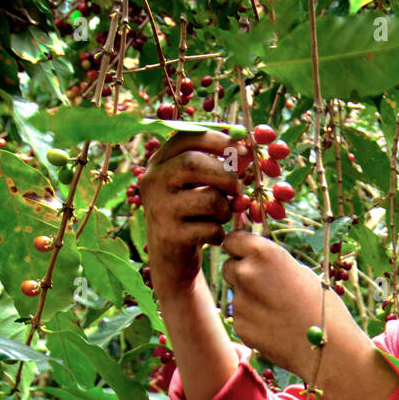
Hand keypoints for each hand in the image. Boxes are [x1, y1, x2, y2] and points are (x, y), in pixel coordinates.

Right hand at [139, 130, 237, 296]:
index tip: (242, 148)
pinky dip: (219, 233)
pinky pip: (209, 228)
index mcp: (159, 163)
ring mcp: (159, 209)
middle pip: (192, 163)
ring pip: (208, 198)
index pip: (186, 137)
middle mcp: (153, 181)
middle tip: (238, 187)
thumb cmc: (191, 216)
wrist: (171, 262)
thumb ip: (216, 166)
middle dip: (225, 174)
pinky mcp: (169, 236)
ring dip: (225, 209)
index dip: (217, 139)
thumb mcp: (198, 187)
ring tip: (221, 217)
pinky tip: (212, 237)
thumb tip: (246, 150)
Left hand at [221, 229, 349, 380]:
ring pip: (236, 294)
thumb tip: (256, 263)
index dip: (240, 248)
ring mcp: (240, 301)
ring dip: (250, 299)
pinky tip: (274, 327)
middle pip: (229, 267)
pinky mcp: (240, 325)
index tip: (246, 255)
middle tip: (265, 287)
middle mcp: (246, 273)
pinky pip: (241, 317)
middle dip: (241, 273)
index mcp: (264, 254)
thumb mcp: (299, 272)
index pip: (233, 240)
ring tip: (278, 312)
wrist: (328, 345)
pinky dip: (252, 320)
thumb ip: (272, 264)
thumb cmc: (322, 305)